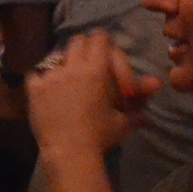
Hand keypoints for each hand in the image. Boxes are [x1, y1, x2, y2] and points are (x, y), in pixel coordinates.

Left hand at [24, 32, 154, 160]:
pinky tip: (47, 89)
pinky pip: (35, 74)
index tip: (108, 59)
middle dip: (86, 48)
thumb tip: (158, 83)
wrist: (70, 153)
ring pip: (57, 54)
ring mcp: (50, 76)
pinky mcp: (34, 89)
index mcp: (96, 70)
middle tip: (91, 65)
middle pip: (78, 40)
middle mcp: (72, 67)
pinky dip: (41, 78)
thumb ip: (140, 98)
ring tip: (69, 78)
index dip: (106, 44)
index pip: (100, 38)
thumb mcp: (123, 119)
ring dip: (65, 62)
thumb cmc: (100, 136)